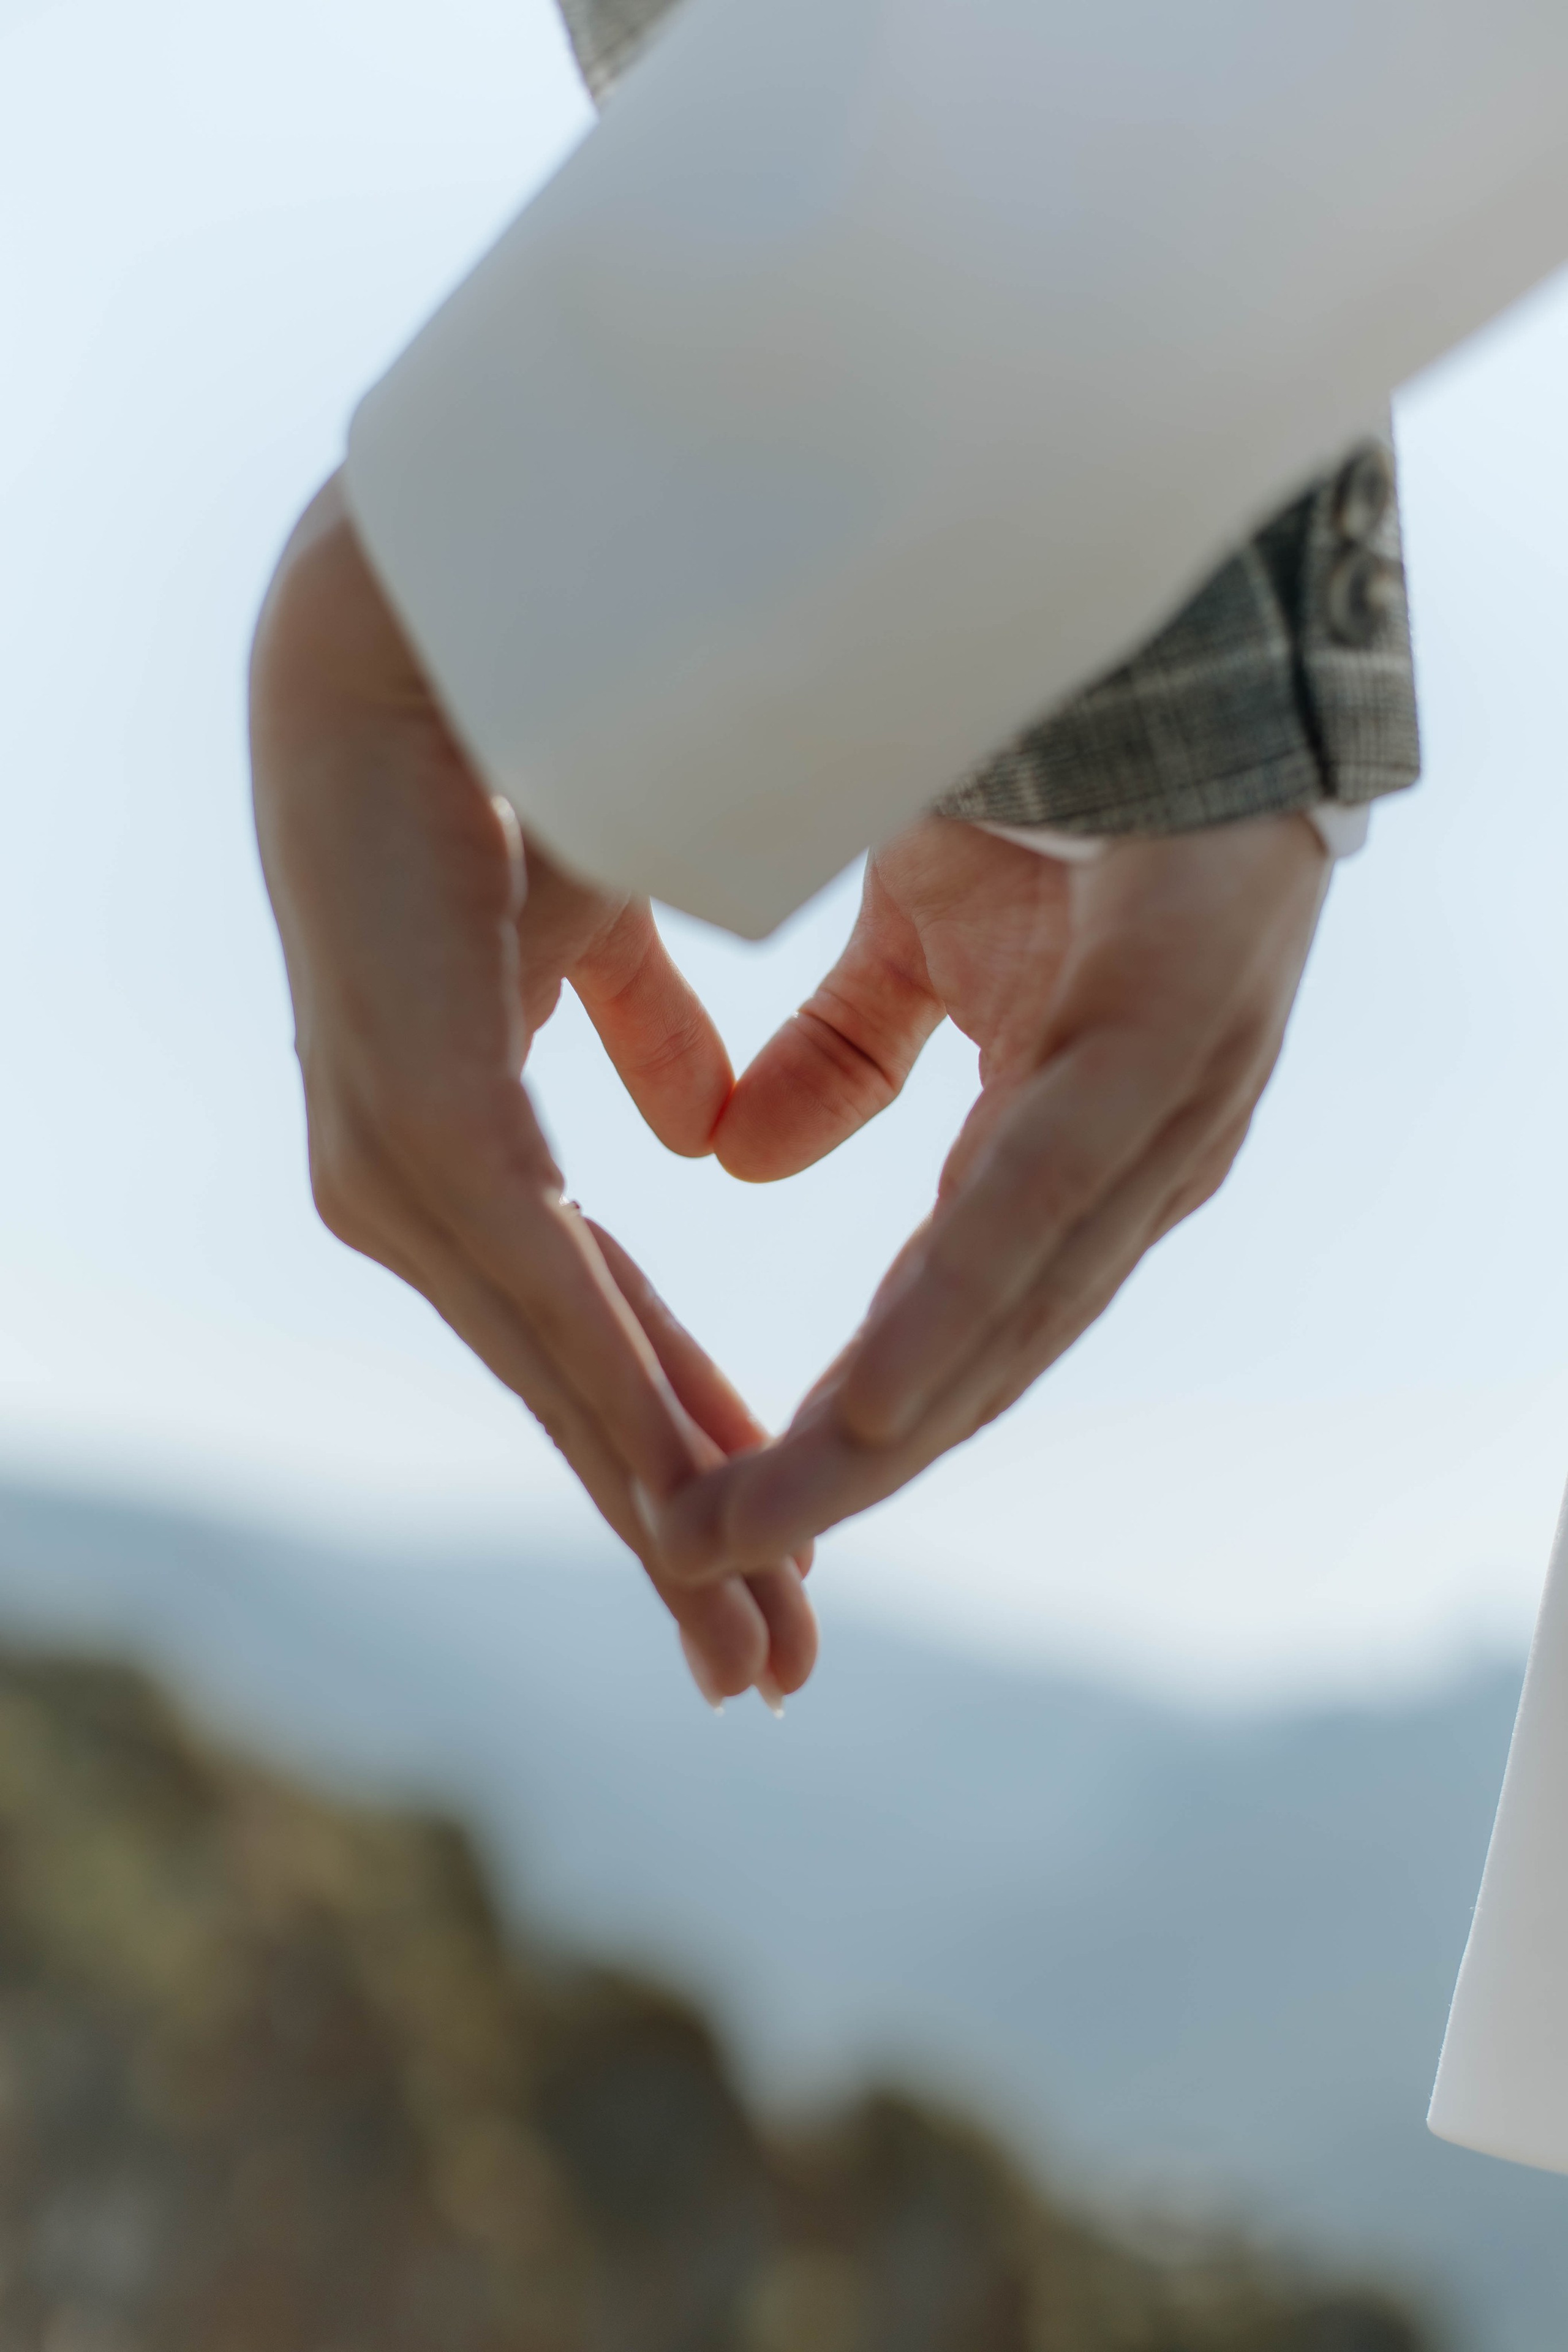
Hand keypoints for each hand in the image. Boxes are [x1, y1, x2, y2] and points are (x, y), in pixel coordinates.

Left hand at [250, 476, 814, 1706]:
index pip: (594, 1325)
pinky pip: (533, 1286)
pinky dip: (623, 1391)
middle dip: (688, 1529)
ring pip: (553, 1369)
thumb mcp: (654, 937)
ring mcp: (397, 1153)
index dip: (697, 1434)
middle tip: (769, 1666)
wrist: (448, 585)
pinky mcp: (413, 1113)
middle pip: (572, 1385)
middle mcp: (415, 1171)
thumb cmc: (566, 738)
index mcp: (465, 1135)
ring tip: (751, 1628)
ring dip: (661, 1502)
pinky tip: (690, 1500)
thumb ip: (677, 1044)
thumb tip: (715, 1142)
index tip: (791, 1542)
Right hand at [648, 810, 1330, 1573]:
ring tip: (749, 1525)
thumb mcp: (906, 934)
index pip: (944, 1324)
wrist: (1144, 585)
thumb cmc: (1039, 756)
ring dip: (875, 1439)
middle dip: (828, 1478)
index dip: (827, 1429)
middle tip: (700, 1573)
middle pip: (974, 1364)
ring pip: (1011, 1316)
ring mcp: (1173, 1095)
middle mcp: (1139, 1149)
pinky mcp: (1177, 1025)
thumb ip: (839, 1051)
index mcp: (1079, 1129)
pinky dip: (959, 1310)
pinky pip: (1053, 1198)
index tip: (700, 1507)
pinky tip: (873, 1410)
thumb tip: (738, 1162)